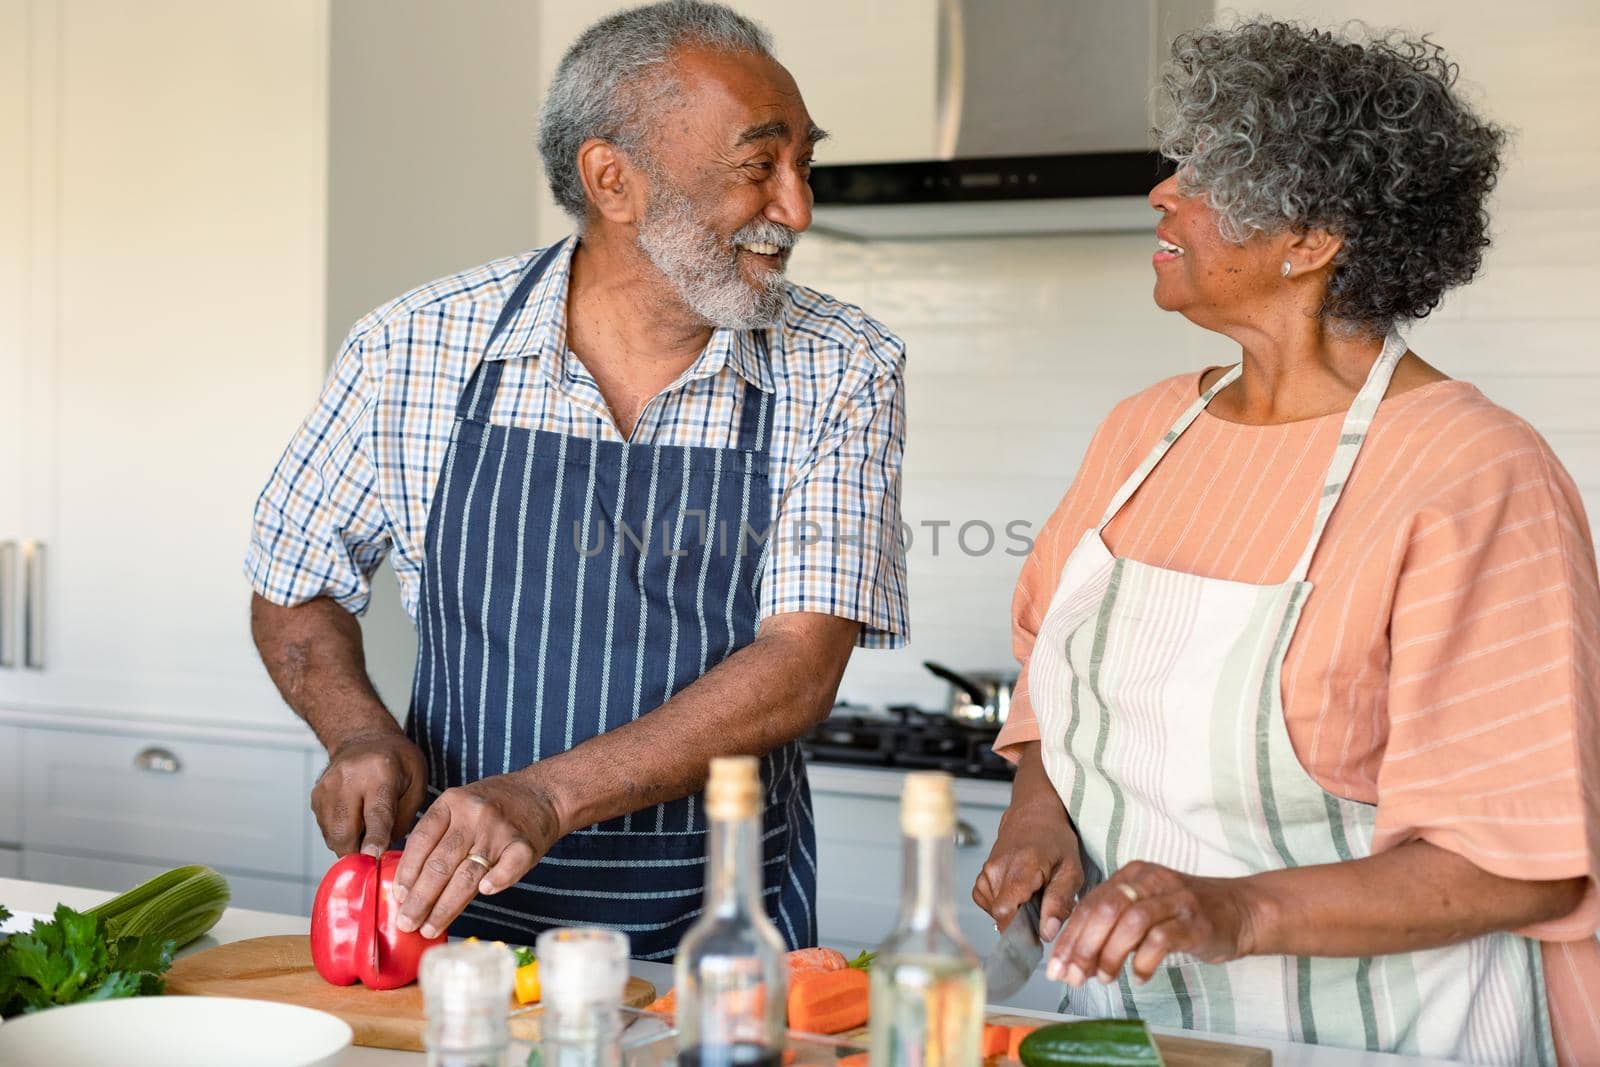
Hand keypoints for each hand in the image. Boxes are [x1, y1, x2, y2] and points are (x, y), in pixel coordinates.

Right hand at [312, 732, 427, 857]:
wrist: (363, 737)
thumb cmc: (397, 760)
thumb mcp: (417, 781)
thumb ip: (405, 816)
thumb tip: (386, 851)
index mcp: (380, 773)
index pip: (376, 813)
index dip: (374, 838)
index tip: (374, 857)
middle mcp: (348, 779)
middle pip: (345, 831)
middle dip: (358, 853)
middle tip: (375, 856)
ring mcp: (327, 788)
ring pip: (333, 835)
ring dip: (350, 844)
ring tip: (367, 828)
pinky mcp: (316, 797)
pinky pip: (326, 830)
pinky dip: (341, 834)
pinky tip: (355, 819)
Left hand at [391, 772, 562, 937]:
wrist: (542, 793)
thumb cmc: (494, 806)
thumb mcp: (460, 806)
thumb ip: (438, 836)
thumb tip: (409, 885)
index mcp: (451, 803)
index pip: (421, 841)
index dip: (406, 872)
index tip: (398, 898)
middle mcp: (473, 815)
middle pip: (440, 863)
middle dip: (420, 899)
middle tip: (407, 923)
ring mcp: (500, 831)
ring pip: (467, 875)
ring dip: (445, 906)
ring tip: (429, 928)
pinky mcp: (525, 845)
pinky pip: (507, 869)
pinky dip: (496, 882)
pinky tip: (485, 894)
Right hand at [972, 799, 1083, 943]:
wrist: (1034, 816)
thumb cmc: (1055, 840)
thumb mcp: (1071, 871)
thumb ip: (1059, 902)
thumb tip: (1047, 933)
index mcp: (1022, 867)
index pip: (1005, 910)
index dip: (1018, 931)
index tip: (1034, 937)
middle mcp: (998, 868)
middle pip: (1000, 914)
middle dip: (1021, 923)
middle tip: (1041, 912)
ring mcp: (986, 871)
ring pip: (993, 910)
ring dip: (1013, 913)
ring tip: (1031, 898)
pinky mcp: (982, 875)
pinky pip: (987, 902)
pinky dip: (1002, 905)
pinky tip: (1018, 894)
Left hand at [1047, 860, 1260, 985]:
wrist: (1241, 911)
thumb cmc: (1185, 915)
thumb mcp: (1146, 908)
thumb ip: (1113, 924)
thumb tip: (1075, 958)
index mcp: (1133, 874)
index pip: (1091, 904)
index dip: (1070, 936)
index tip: (1056, 967)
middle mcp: (1152, 881)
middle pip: (1106, 909)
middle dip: (1083, 946)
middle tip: (1073, 976)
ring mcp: (1175, 899)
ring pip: (1131, 922)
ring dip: (1111, 954)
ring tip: (1105, 977)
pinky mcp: (1196, 921)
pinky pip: (1162, 939)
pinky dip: (1143, 960)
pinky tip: (1137, 976)